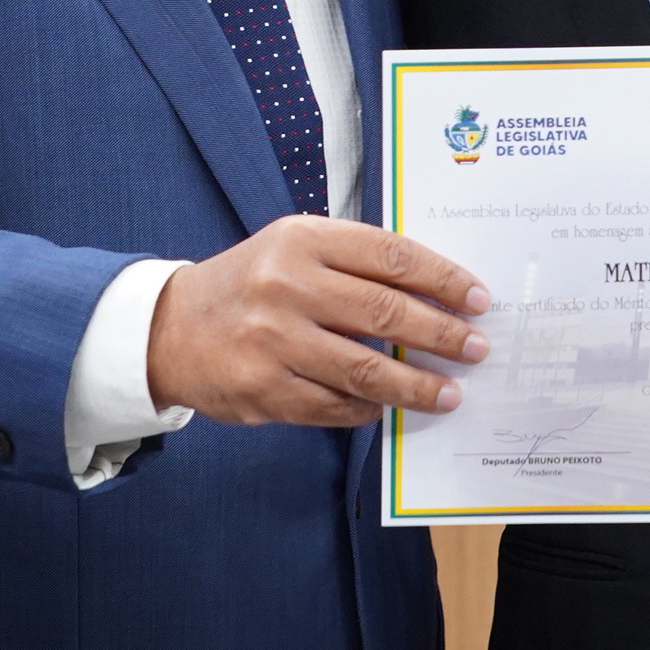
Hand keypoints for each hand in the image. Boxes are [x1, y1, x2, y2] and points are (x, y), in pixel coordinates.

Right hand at [146, 216, 490, 428]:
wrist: (171, 329)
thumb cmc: (251, 283)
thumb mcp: (294, 247)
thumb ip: (355, 261)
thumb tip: (436, 292)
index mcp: (302, 240)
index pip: (391, 255)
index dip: (443, 279)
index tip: (478, 299)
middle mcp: (286, 286)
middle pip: (384, 312)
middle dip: (442, 333)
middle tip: (477, 348)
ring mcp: (273, 342)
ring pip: (365, 369)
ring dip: (417, 384)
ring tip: (451, 392)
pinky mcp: (264, 390)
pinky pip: (335, 406)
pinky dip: (370, 409)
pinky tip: (390, 407)